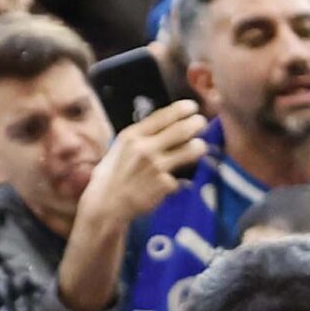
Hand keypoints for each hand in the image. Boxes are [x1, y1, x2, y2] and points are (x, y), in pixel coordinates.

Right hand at [75, 99, 207, 232]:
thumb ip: (142, 137)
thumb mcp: (121, 148)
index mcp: (131, 136)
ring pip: (191, 150)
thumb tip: (166, 125)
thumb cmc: (114, 174)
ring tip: (199, 147)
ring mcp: (156, 166)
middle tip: (202, 122)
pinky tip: (176, 182)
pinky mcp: (165, 184)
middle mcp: (144, 148)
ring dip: (199, 147)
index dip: (181, 109)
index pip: (162, 116)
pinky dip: (182, 179)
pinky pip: (183, 177)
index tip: (192, 106)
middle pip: (181, 130)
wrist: (107, 204)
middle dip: (197, 124)